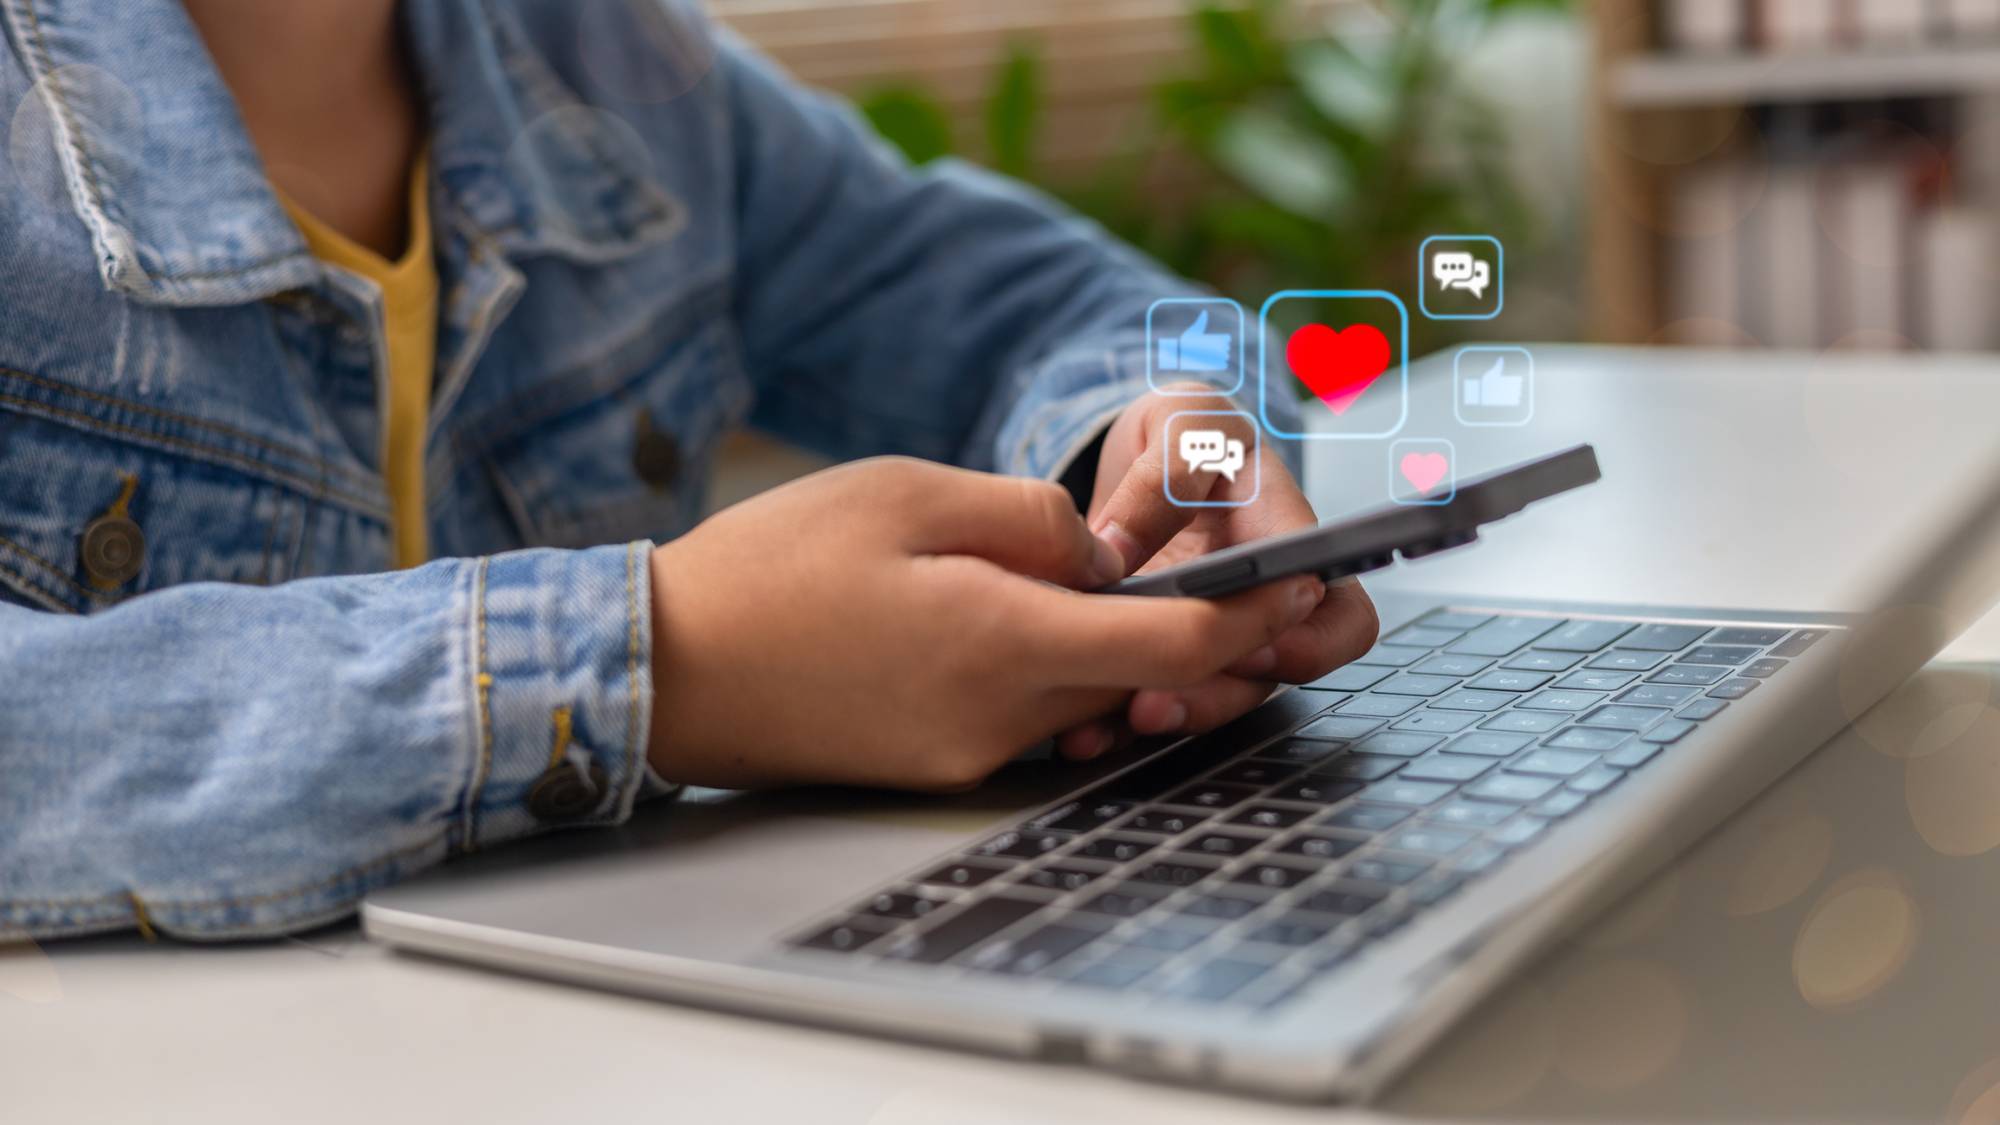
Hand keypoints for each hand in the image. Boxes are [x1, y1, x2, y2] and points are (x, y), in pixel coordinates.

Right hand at [645, 458, 1332, 790]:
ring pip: (1077, 692)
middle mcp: (1002, 721)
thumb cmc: (774, 569)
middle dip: (1173, 625)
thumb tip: (1102, 553)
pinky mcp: (934, 771)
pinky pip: (1019, 713)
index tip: (1301, 585)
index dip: (1254, 618)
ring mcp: (968, 758)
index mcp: (1005, 643)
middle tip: (1176, 556)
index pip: (1178, 648)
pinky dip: (1031, 664)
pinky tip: (967, 611)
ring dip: (1090, 640)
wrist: (666, 669)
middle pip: (1136, 676)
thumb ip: (1028, 518)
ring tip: (1031, 568)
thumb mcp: (907, 492)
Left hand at [1061, 383, 1378, 756]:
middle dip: (1214, 697)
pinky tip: (1078, 731)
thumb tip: (1117, 547)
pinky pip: (1154, 699)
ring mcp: (1212, 637)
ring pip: (1209, 699)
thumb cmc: (1189, 437)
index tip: (1255, 646)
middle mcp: (1259, 605)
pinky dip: (1114, 723)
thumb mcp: (1184, 419)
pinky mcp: (1160, 655)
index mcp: (1288, 544)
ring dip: (1162, 715)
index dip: (1309, 643)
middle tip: (1157, 700)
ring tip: (1107, 725)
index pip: (1338, 613)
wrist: (1140, 462)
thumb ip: (1168, 470)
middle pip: (1269, 678)